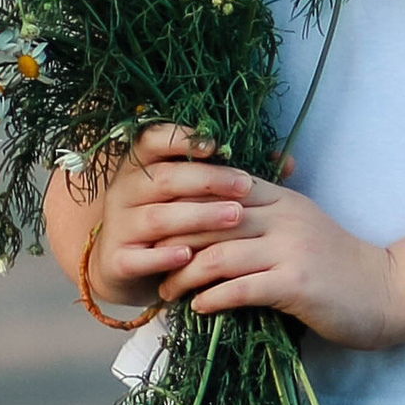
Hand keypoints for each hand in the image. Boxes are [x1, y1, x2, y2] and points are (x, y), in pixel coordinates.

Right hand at [43, 124, 254, 320]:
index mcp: (141, 165)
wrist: (129, 266)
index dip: (182, 139)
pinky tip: (189, 255)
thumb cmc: (175, 219)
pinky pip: (138, 257)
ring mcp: (120, 225)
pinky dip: (163, 256)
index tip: (216, 145)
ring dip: (197, 217)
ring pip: (156, 218)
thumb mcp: (195, 193)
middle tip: (245, 187)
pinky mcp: (117, 259)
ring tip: (234, 218)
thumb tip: (287, 162)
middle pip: (164, 179)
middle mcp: (126, 191)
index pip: (152, 140)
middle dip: (208, 181)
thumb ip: (233, 175)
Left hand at [158, 175, 404, 346]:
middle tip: (148, 261)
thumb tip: (210, 222)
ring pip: (217, 257)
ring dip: (184, 277)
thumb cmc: (337, 266)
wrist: (387, 292)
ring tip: (167, 291)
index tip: (152, 221)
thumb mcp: (301, 227)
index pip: (219, 187)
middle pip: (209, 220)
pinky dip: (211, 300)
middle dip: (171, 242)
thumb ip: (264, 217)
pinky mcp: (296, 285)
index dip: (180, 201)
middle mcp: (284, 217)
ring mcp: (291, 250)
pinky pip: (239, 290)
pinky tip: (198, 308)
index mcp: (282, 198)